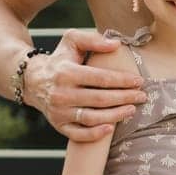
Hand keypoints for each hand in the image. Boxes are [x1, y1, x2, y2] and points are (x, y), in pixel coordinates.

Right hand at [26, 29, 145, 141]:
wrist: (33, 80)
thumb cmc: (60, 59)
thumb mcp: (71, 41)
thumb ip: (93, 40)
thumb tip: (116, 44)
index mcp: (66, 73)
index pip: (101, 79)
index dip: (123, 81)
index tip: (139, 81)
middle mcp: (61, 94)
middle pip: (100, 99)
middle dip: (125, 98)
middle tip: (142, 96)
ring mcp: (59, 112)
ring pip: (91, 118)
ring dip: (115, 116)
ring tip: (132, 109)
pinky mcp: (58, 125)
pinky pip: (78, 135)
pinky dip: (95, 134)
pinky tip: (111, 128)